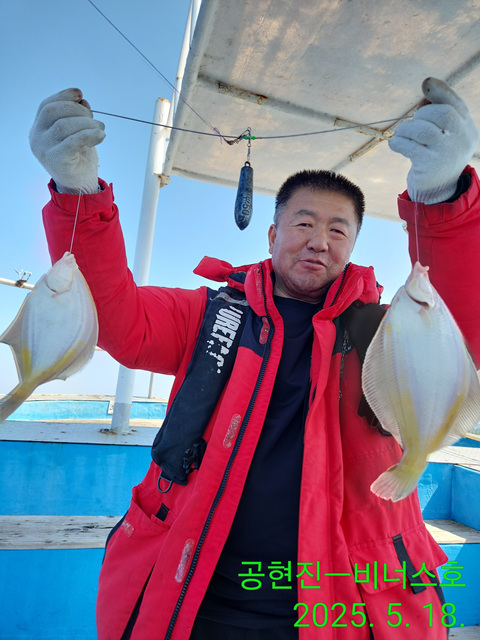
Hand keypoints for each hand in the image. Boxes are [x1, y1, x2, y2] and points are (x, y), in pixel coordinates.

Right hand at [29, 88, 104, 193]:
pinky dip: (89, 135)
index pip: (46, 106)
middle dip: (78, 110)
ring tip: (101, 128)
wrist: (81, 186)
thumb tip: (82, 101)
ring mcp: (45, 150)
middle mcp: (37, 138)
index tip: (81, 96)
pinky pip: (73, 142)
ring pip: (64, 125)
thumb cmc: (79, 157)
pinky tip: (101, 135)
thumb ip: (76, 117)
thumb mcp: (76, 132)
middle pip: (54, 112)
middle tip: (95, 120)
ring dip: (87, 123)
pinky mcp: (58, 161)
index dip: (64, 97)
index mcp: (38, 129)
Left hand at [389, 78, 478, 202]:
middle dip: (421, 114)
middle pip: (441, 114)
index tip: (425, 83)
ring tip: (400, 135)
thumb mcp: (443, 136)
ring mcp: (447, 153)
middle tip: (411, 126)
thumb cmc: (436, 157)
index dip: (441, 91)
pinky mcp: (430, 165)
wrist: (436, 191)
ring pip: (423, 129)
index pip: (456, 104)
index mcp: (467, 129)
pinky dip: (398, 143)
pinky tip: (395, 145)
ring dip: (406, 129)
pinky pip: (410, 146)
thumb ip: (437, 117)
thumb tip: (424, 97)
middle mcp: (462, 140)